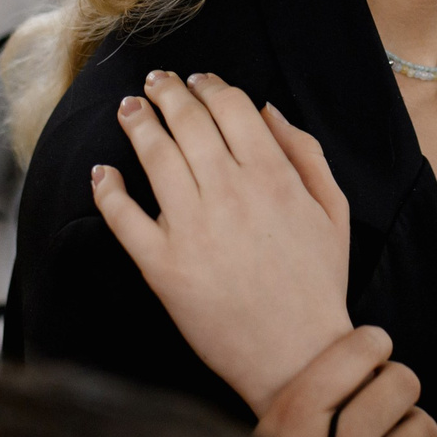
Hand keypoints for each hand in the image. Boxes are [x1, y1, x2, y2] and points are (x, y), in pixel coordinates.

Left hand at [93, 70, 353, 416]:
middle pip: (187, 122)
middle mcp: (229, 193)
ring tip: (128, 108)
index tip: (197, 80)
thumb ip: (305, 152)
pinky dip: (108, 189)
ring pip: (154, 156)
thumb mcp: (333, 210)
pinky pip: (124, 217)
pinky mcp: (162, 266)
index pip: (231, 108)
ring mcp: (192, 228)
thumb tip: (267, 108)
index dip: (209, 85)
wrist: (299, 356)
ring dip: (137, 123)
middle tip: (154, 81)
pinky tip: (103, 172)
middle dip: (167, 92)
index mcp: (272, 176)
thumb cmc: (318, 283)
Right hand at [254, 326, 436, 436]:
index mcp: (293, 420)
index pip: (358, 351)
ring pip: (423, 428)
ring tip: (385, 436)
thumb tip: (374, 345)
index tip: (371, 348)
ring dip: (411, 425)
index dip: (372, 342)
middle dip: (398, 381)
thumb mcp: (269, 425)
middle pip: (401, 384)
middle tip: (382, 393)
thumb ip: (313, 388)